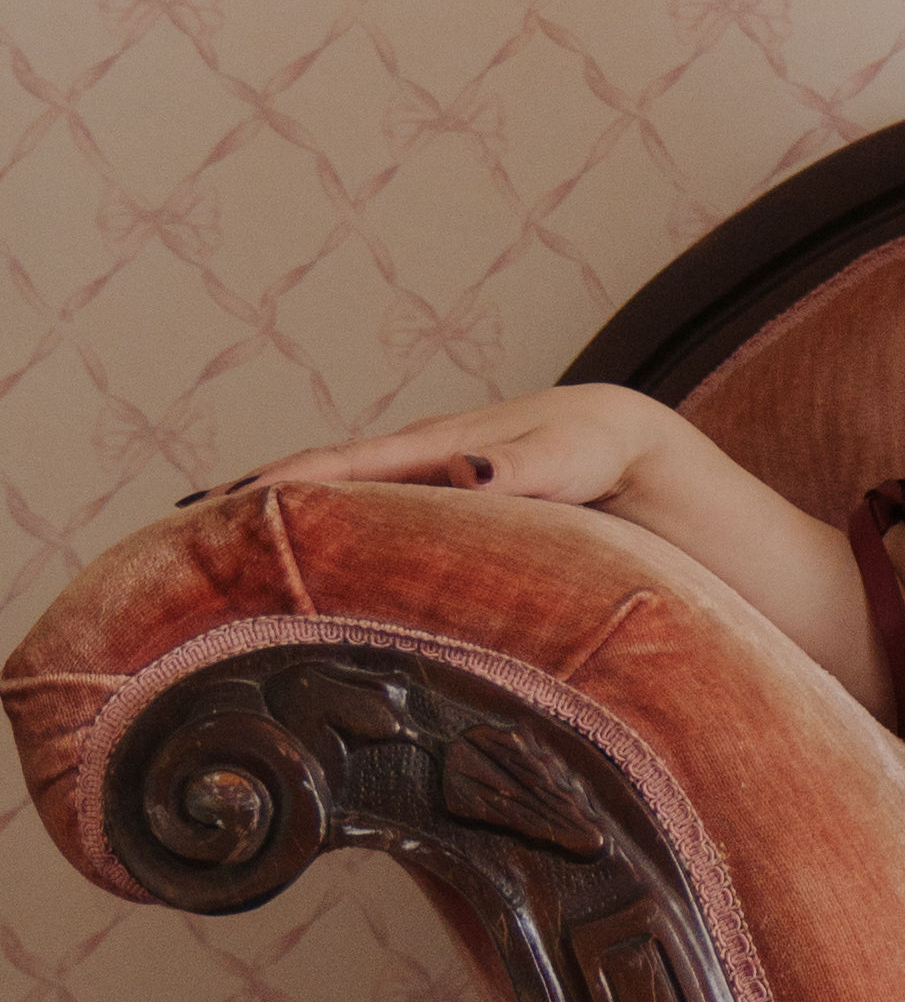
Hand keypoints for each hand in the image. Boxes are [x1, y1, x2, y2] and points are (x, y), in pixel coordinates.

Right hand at [211, 384, 663, 516]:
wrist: (627, 444)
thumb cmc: (598, 452)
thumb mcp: (567, 459)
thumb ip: (518, 467)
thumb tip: (463, 473)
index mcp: (436, 445)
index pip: (342, 466)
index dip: (280, 485)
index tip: (217, 506)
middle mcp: (416, 457)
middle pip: (321, 477)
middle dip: (253, 498)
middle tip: (179, 533)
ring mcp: (420, 477)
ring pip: (338, 496)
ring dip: (281, 514)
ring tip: (213, 545)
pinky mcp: (436, 503)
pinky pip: (367, 514)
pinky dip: (324, 526)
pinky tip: (299, 557)